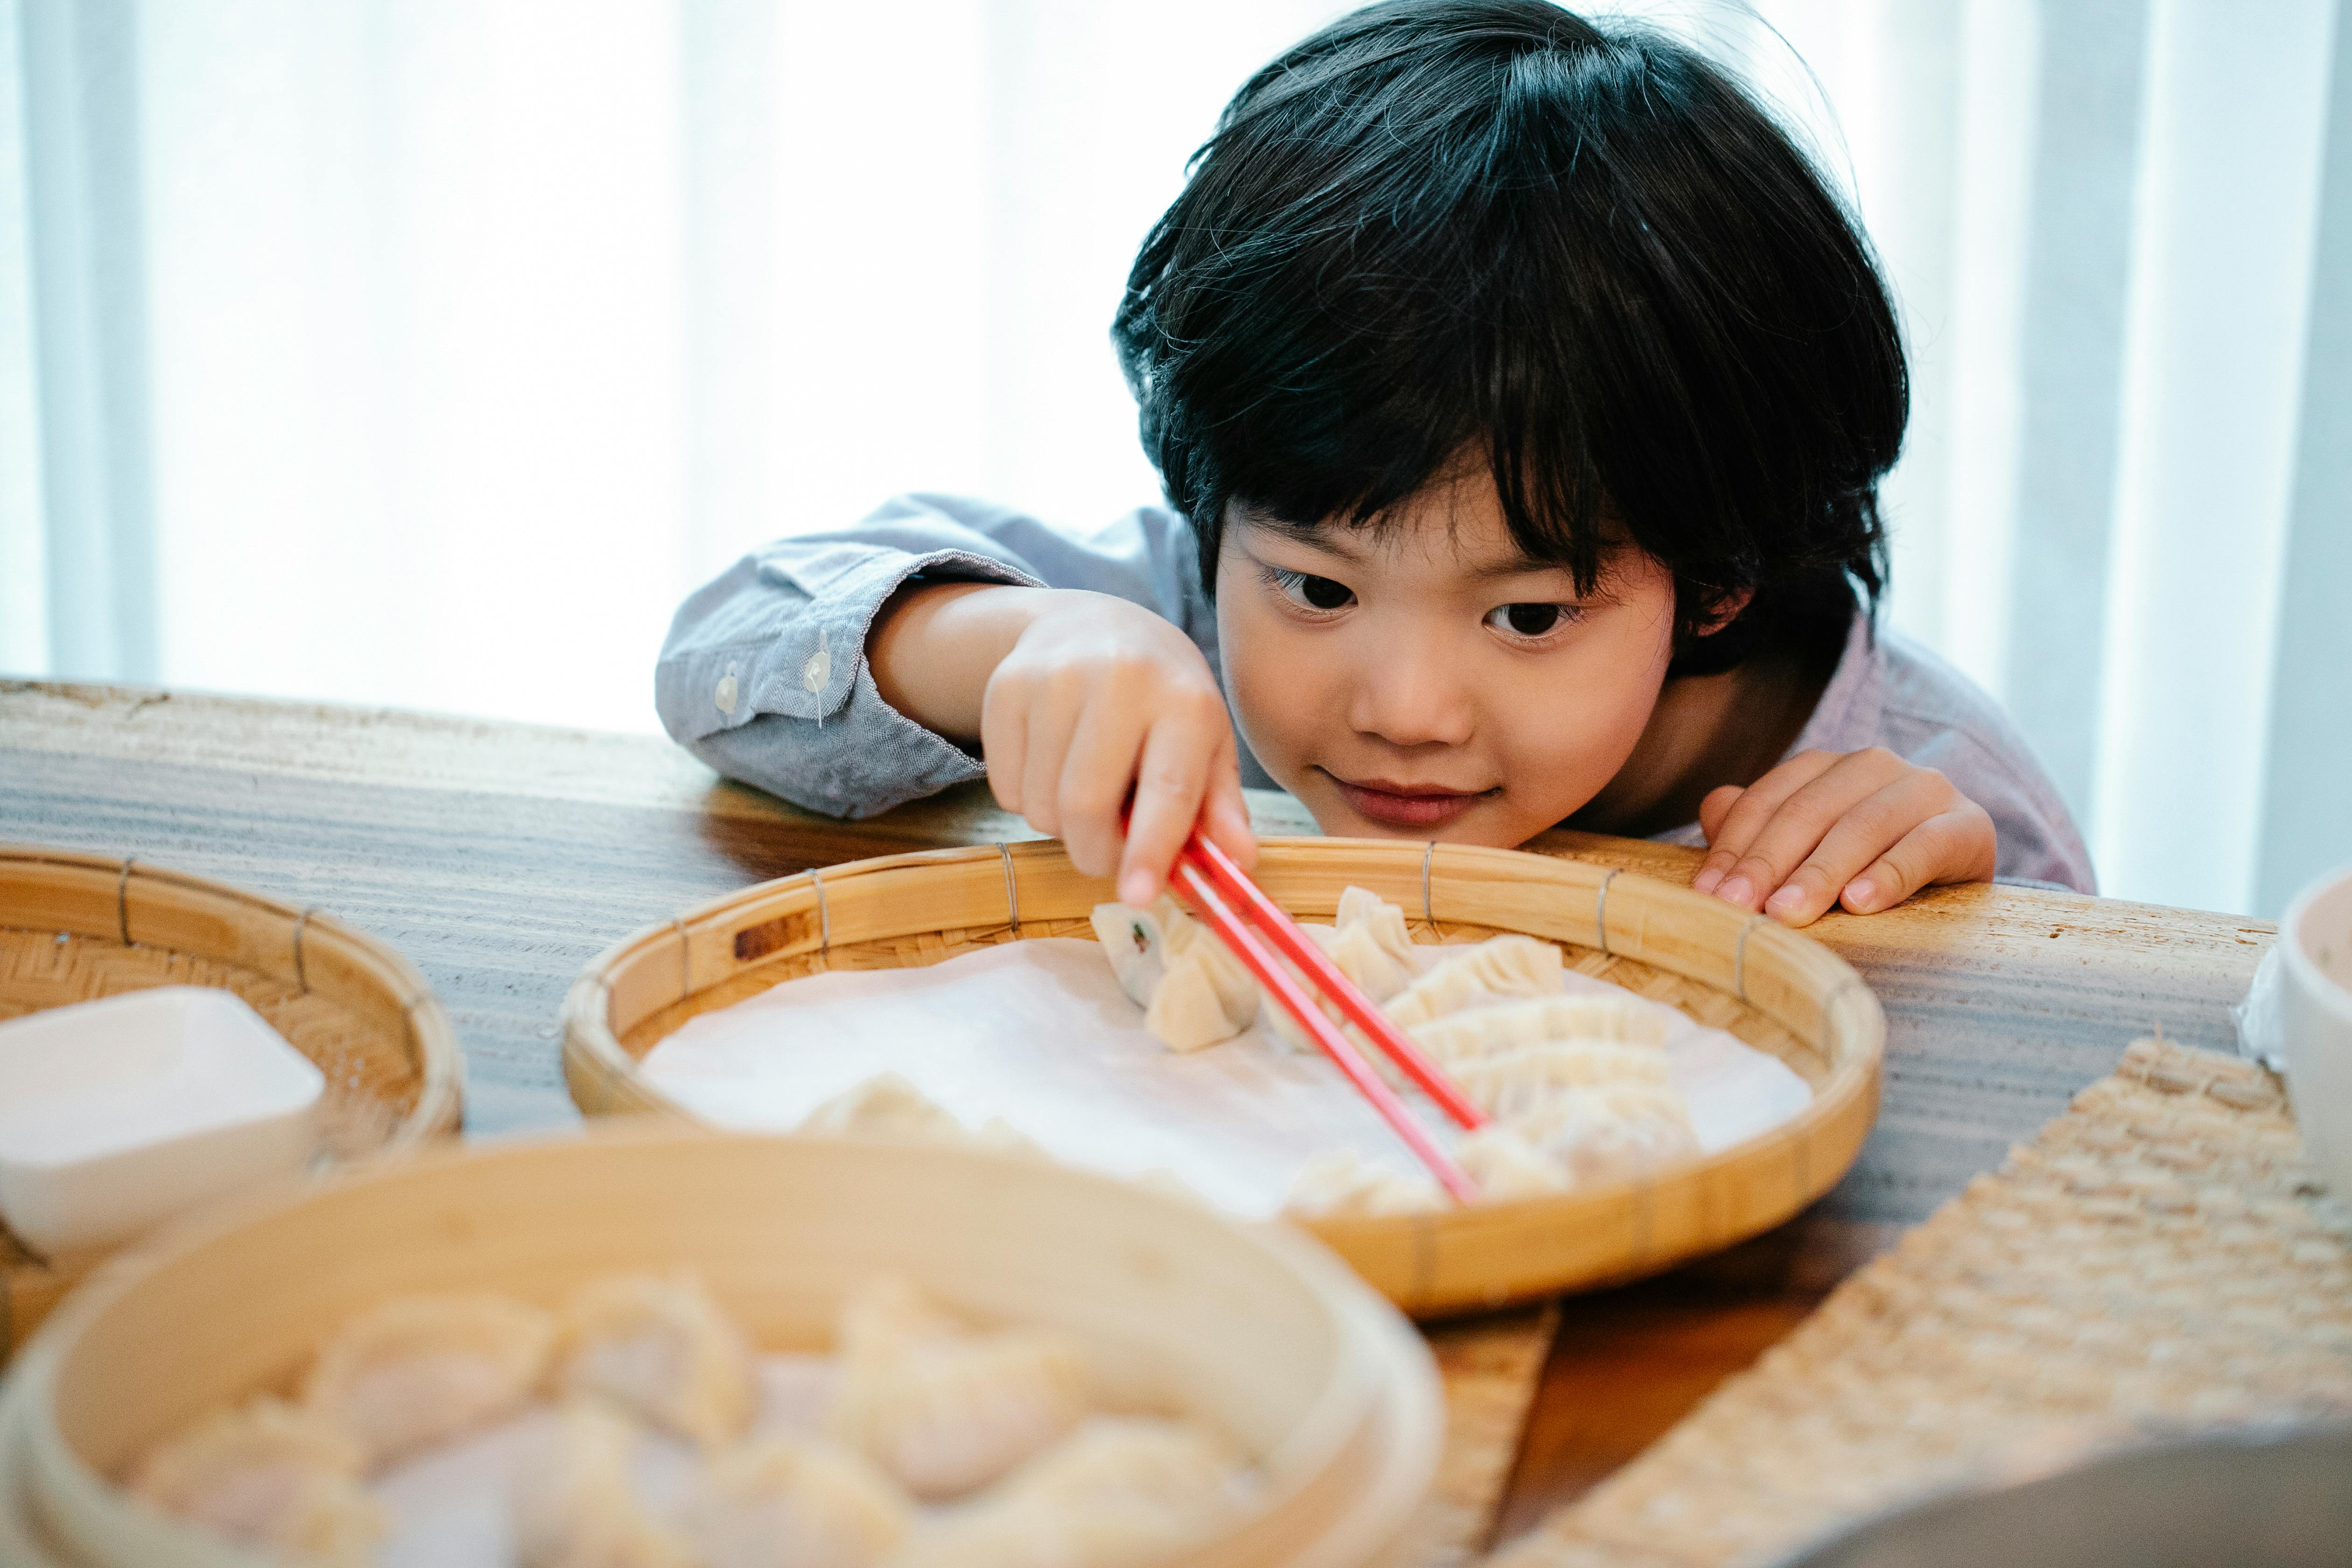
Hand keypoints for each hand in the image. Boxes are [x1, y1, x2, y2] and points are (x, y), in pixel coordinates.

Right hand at [978, 592, 1255, 905]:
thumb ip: (1220, 806)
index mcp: (1184, 700)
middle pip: (1086, 805)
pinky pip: (1006, 787)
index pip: (1167, 788)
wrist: (1094, 623)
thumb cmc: (1162, 699)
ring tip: (1086, 793)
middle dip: (1095, 853)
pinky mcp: (1005, 687)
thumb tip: (1241, 862)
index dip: (1149, 849)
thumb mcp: (1207, 743)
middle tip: (1108, 854)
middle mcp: (1119, 679)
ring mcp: (1054, 678)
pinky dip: (1027, 800)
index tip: (1137, 896)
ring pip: (1040, 805)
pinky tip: (1051, 766)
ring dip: (1061, 827)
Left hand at [1691, 748, 1994, 924]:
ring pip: (1861, 827)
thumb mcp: (1809, 847)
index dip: (1734, 847)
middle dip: (1768, 864)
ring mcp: (1926, 789)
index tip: (1708, 896)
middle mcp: (1875, 766)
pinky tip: (1861, 903)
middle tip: (1738, 909)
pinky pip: (1925, 846)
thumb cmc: (1865, 864)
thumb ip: (1759, 826)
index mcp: (1828, 767)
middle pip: (1808, 812)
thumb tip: (1711, 809)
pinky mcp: (1969, 825)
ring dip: (1820, 873)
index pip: (1769, 800)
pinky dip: (1890, 874)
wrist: (1957, 877)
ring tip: (1787, 913)